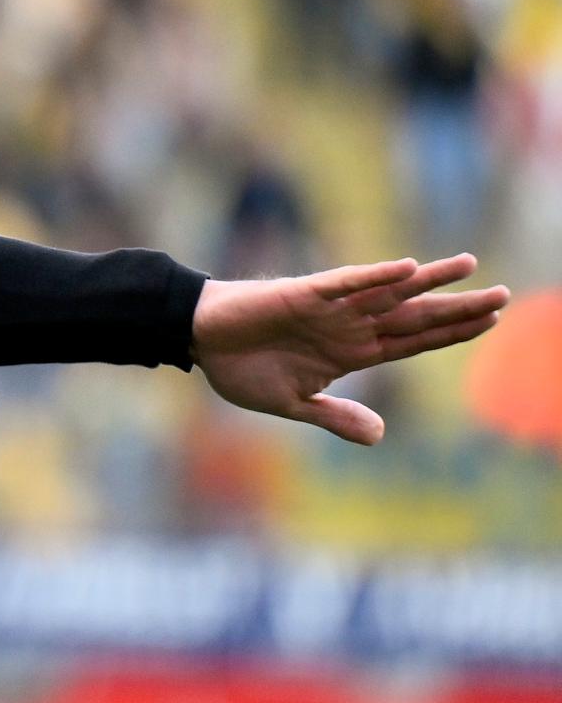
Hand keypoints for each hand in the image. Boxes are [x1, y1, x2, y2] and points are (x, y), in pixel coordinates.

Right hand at [189, 253, 510, 444]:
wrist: (197, 340)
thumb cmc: (239, 367)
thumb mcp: (292, 404)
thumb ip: (335, 417)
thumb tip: (380, 436)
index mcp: (349, 353)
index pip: (411, 341)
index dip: (449, 333)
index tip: (490, 323)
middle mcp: (348, 327)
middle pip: (413, 316)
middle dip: (458, 308)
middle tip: (504, 296)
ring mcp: (329, 309)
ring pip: (388, 293)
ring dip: (429, 282)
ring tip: (469, 266)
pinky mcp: (304, 295)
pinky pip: (345, 284)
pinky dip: (375, 277)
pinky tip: (406, 270)